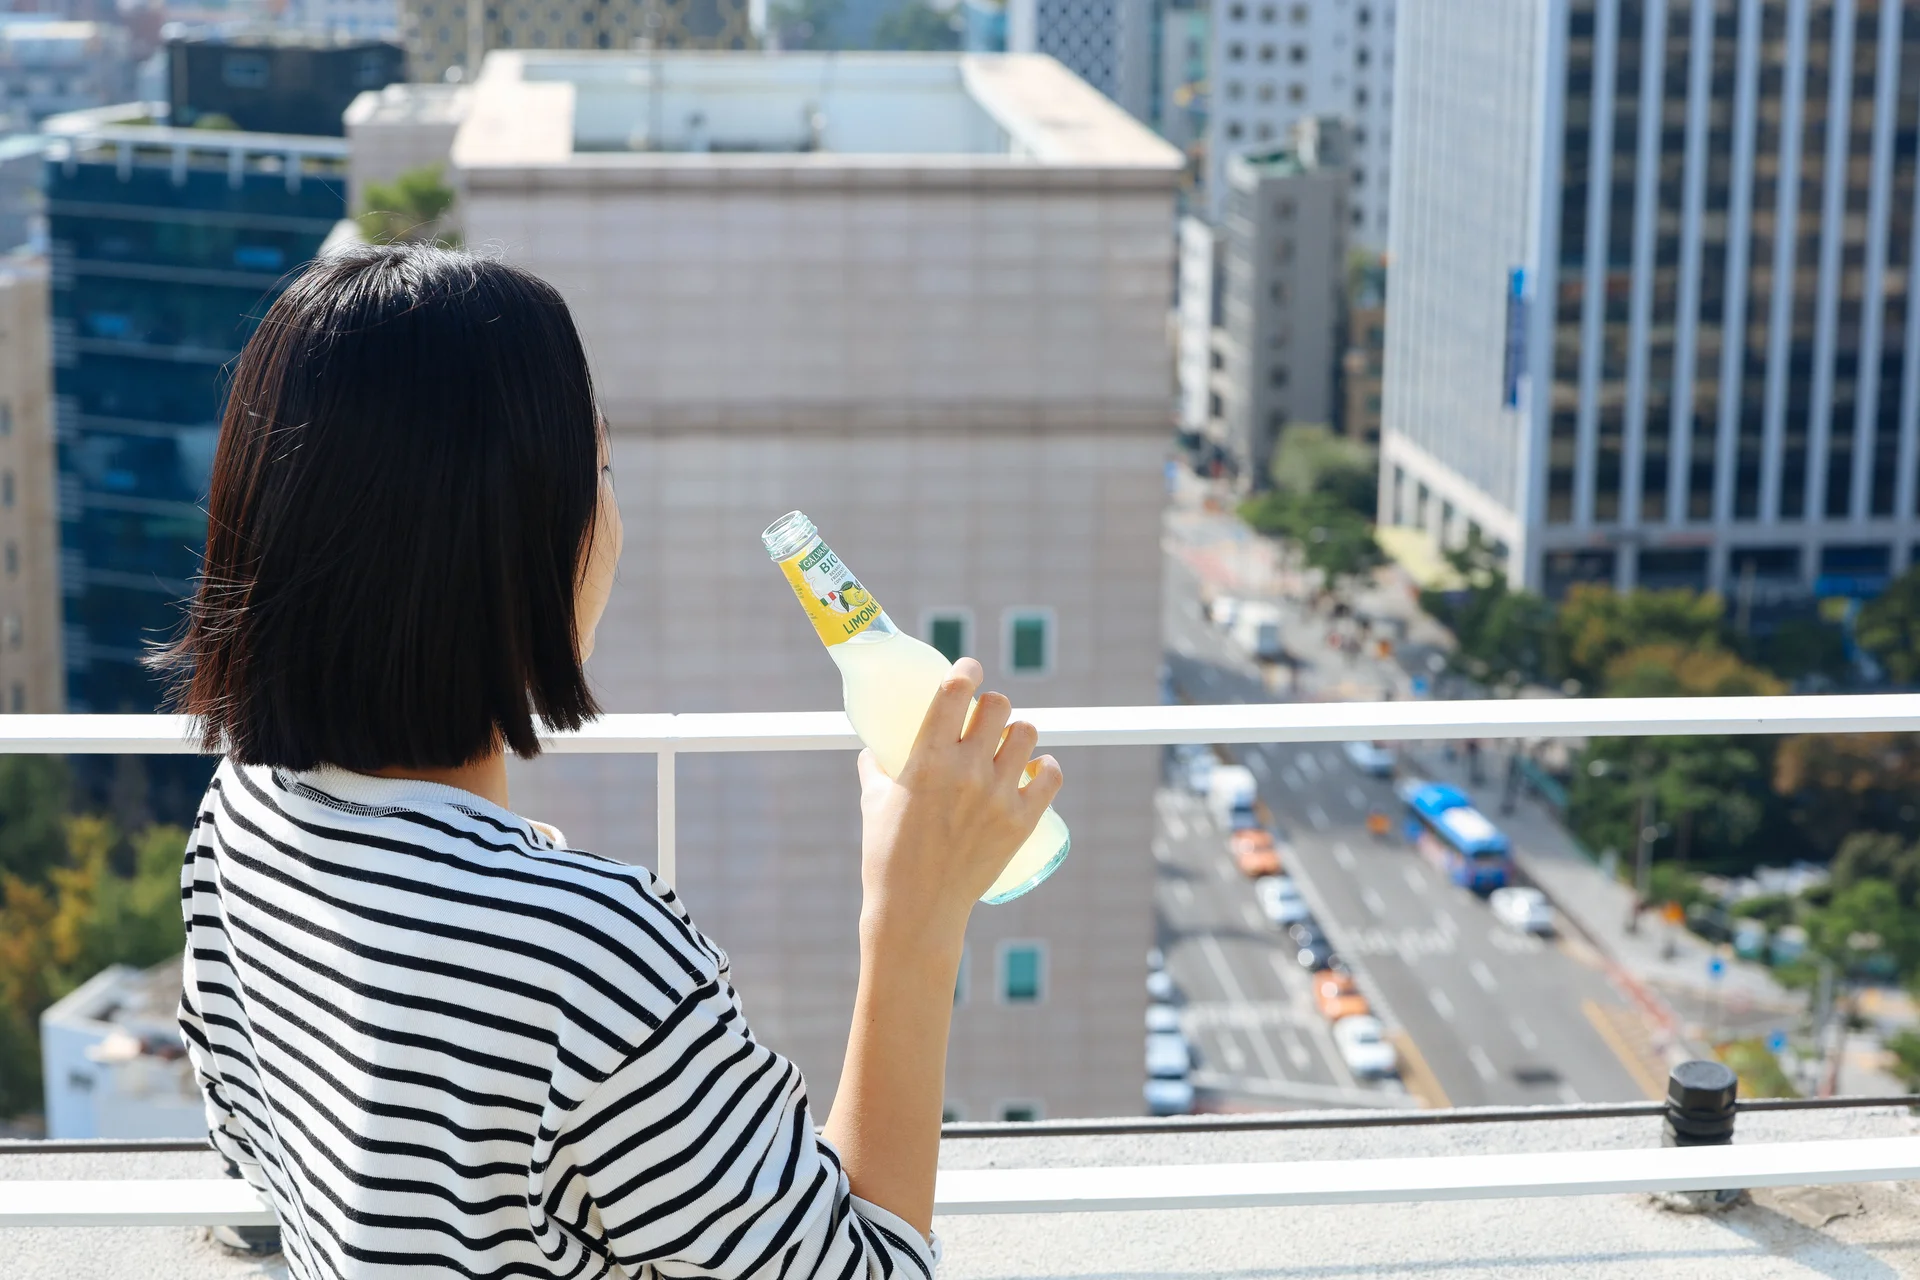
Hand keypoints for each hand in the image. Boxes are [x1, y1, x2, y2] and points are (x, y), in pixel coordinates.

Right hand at [855, 657, 1062, 947]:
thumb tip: (876, 746)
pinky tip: (1034, 769)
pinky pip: (1051, 774)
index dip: (967, 669)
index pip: (957, 689)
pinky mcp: (1021, 821)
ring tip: (1007, 746)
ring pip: (1027, 733)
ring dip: (1016, 734)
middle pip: (998, 706)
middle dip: (990, 707)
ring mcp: (998, 796)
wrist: (916, 909)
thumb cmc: (886, 854)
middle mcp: (967, 771)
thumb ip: (877, 766)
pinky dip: (1044, 767)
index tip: (969, 669)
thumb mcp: (873, 800)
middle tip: (983, 720)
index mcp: (928, 758)